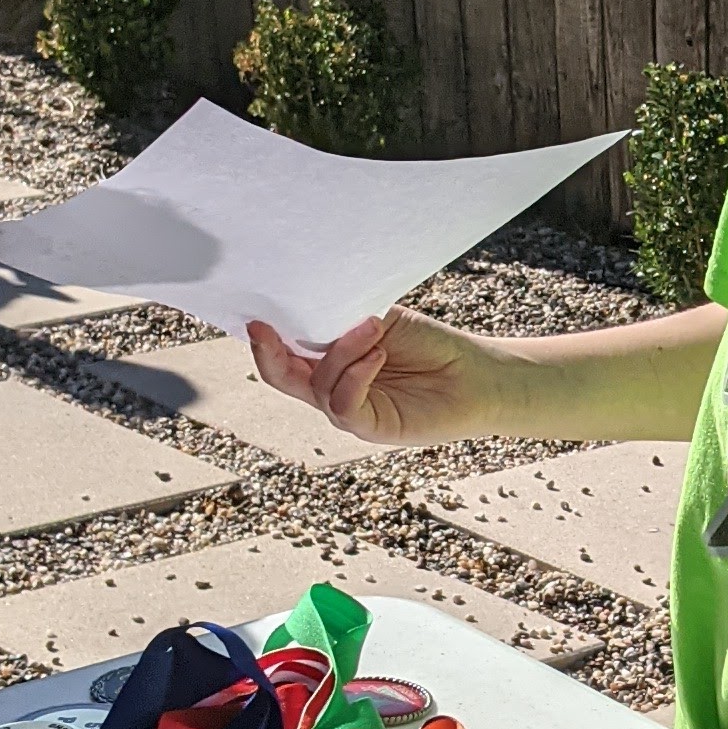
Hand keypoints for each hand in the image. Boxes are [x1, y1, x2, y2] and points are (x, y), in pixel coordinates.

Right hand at [246, 307, 510, 445]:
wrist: (475, 375)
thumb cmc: (430, 344)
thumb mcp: (378, 318)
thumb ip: (341, 316)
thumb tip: (304, 302)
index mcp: (327, 359)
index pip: (282, 352)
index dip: (262, 336)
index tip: (252, 313)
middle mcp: (330, 386)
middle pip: (281, 375)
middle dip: (268, 350)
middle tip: (263, 325)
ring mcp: (348, 409)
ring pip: (317, 385)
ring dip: (341, 351)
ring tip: (372, 327)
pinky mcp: (369, 427)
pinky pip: (344, 405)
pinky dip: (355, 376)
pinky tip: (377, 355)